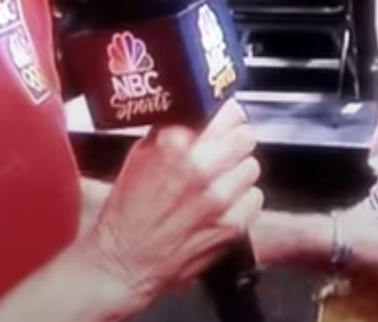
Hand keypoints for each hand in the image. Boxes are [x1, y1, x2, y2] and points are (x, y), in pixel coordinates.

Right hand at [82, 103, 262, 301]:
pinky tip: (224, 205)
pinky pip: (255, 198)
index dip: (226, 116)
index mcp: (173, 144)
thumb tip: (195, 113)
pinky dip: (242, 200)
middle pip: (244, 137)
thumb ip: (170, 132)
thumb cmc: (126, 213)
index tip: (225, 120)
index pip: (224, 112)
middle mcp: (199, 168)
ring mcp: (218, 198)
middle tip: (227, 149)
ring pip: (251, 167)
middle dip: (235, 141)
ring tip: (221, 182)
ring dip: (238, 172)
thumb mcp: (139, 157)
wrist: (123, 264)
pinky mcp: (231, 225)